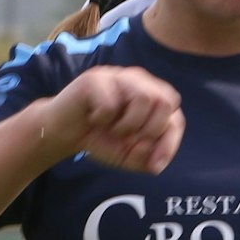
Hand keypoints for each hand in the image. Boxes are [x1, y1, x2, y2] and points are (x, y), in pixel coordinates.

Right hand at [50, 66, 183, 173]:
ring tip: (113, 129)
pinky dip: (103, 119)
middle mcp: (139, 82)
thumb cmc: (100, 139)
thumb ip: (147, 158)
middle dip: (150, 131)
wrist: (63, 132)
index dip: (169, 142)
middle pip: (165, 102)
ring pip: (144, 98)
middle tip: (129, 140)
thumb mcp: (128, 155)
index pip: (176, 117)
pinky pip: (111, 103)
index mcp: (152, 97)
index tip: (153, 163)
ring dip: (128, 125)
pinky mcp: (95, 79)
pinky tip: (94, 118)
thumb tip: (156, 163)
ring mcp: (117, 76)